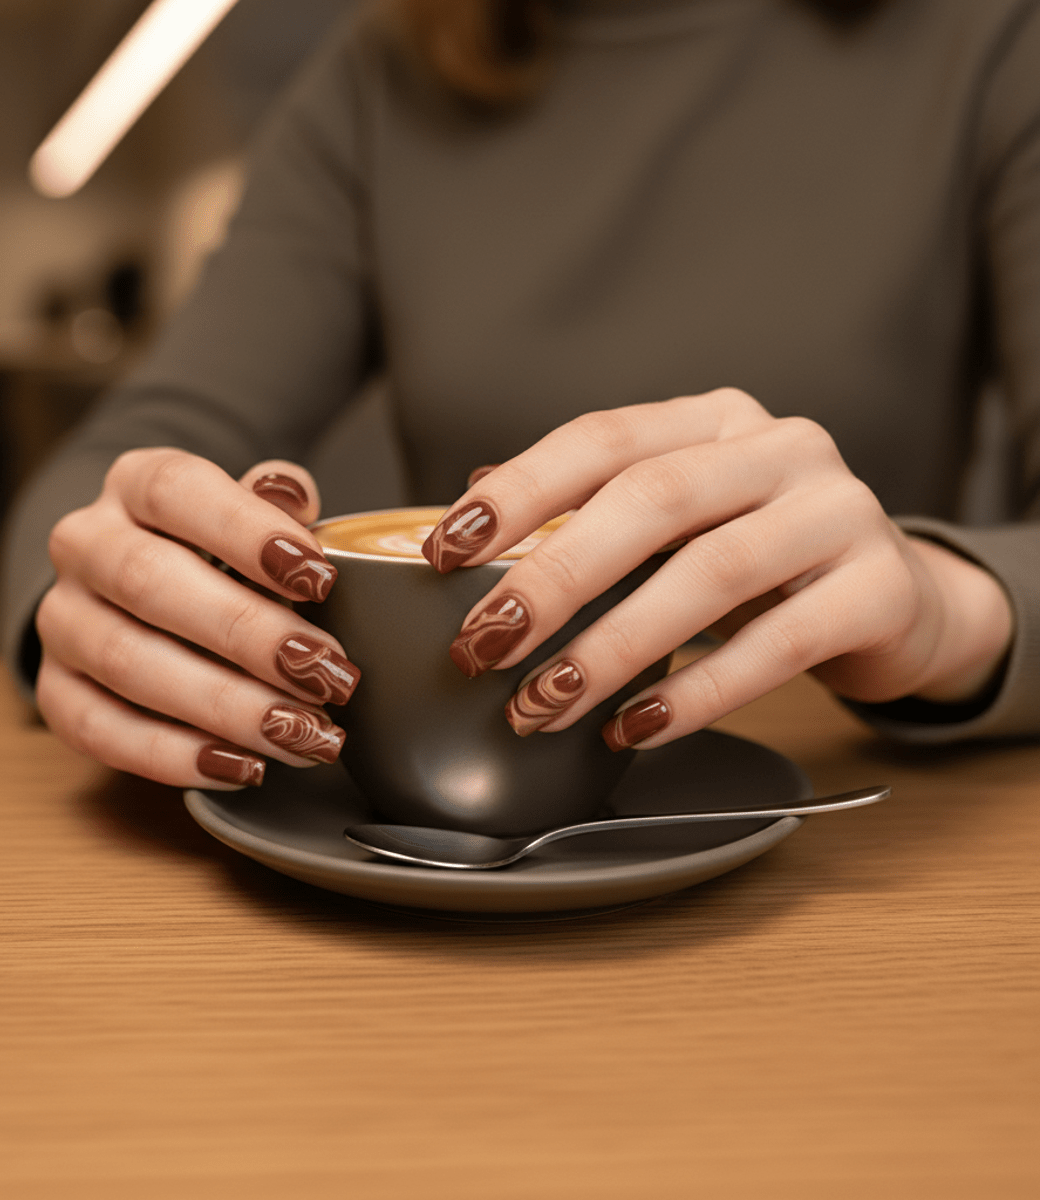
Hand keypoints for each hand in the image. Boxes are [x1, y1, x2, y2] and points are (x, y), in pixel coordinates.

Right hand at [35, 449, 358, 787]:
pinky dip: (174, 755)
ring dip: (225, 706)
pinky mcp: (56, 688)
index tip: (319, 579)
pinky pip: (100, 730)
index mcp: (135, 483)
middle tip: (325, 675)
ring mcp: (63, 619)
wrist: (144, 593)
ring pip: (130, 663)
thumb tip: (293, 496)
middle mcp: (85, 544)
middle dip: (250, 636)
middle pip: (152, 582)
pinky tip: (243, 766)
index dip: (248, 533)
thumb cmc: (219, 552)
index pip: (178, 490)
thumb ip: (276, 503)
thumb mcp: (251, 513)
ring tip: (300, 733)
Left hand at [422, 389, 1013, 748]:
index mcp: (715, 421)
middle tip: (483, 643)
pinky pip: (777, 644)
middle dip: (555, 577)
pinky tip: (635, 727)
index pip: (603, 438)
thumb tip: (471, 506)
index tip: (446, 550)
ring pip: (710, 574)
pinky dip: (696, 692)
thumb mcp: (681, 520)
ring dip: (612, 649)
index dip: (520, 492)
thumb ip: (591, 508)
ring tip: (542, 704)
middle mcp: (782, 449)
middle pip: (653, 500)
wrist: (897, 600)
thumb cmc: (761, 559)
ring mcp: (840, 512)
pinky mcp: (880, 589)